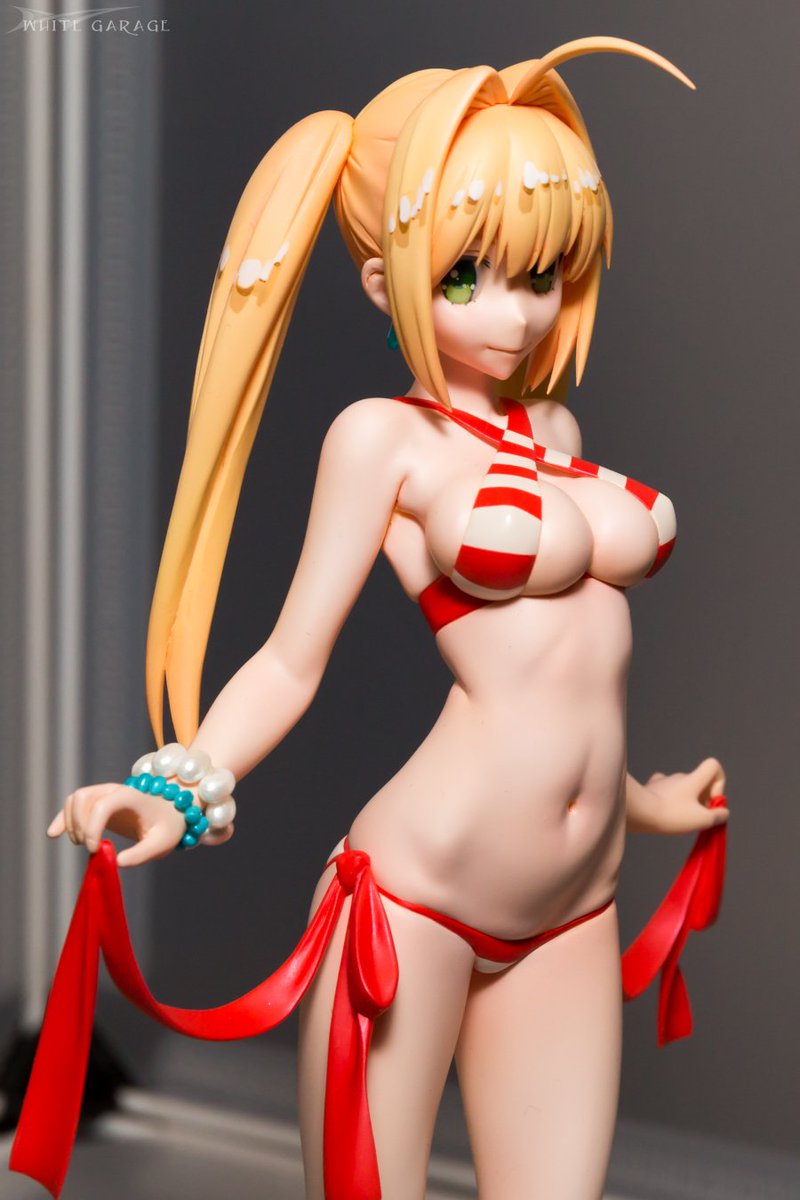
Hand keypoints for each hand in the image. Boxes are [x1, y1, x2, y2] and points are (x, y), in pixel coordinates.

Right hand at [47, 782, 190, 866]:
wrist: (172, 812)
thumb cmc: (169, 827)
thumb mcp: (162, 844)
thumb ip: (141, 854)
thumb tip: (115, 862)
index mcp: (132, 796)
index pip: (103, 804)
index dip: (93, 827)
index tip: (95, 850)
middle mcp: (115, 791)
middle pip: (83, 798)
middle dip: (80, 825)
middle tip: (92, 849)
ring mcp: (105, 794)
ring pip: (75, 799)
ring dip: (71, 822)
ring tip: (82, 844)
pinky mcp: (99, 803)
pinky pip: (74, 804)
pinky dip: (63, 818)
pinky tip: (53, 834)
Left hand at [639, 758, 728, 834]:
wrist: (638, 812)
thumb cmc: (671, 815)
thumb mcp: (702, 819)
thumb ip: (718, 816)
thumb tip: (723, 813)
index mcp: (694, 779)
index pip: (714, 766)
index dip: (719, 784)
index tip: (711, 802)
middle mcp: (680, 776)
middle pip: (700, 782)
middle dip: (703, 800)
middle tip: (697, 817)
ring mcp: (664, 782)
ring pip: (683, 788)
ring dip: (687, 801)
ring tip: (680, 819)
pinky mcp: (651, 789)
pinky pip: (666, 790)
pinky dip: (670, 800)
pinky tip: (665, 811)